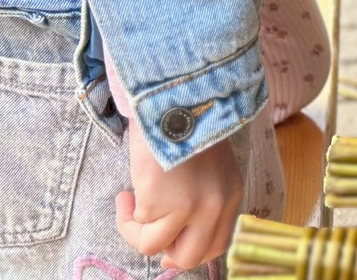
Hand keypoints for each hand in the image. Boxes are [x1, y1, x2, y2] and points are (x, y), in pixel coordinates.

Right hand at [116, 117, 241, 270]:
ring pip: (155, 247)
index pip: (218, 244)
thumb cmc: (185, 127)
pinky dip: (126, 216)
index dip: (191, 251)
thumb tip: (175, 236)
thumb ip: (202, 198)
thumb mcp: (208, 166)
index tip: (170, 250)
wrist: (172, 100)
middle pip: (192, 256)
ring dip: (136, 232)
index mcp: (231, 195)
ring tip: (129, 205)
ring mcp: (189, 208)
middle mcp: (215, 206)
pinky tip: (126, 194)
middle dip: (166, 252)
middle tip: (146, 233)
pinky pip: (138, 226)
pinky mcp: (161, 203)